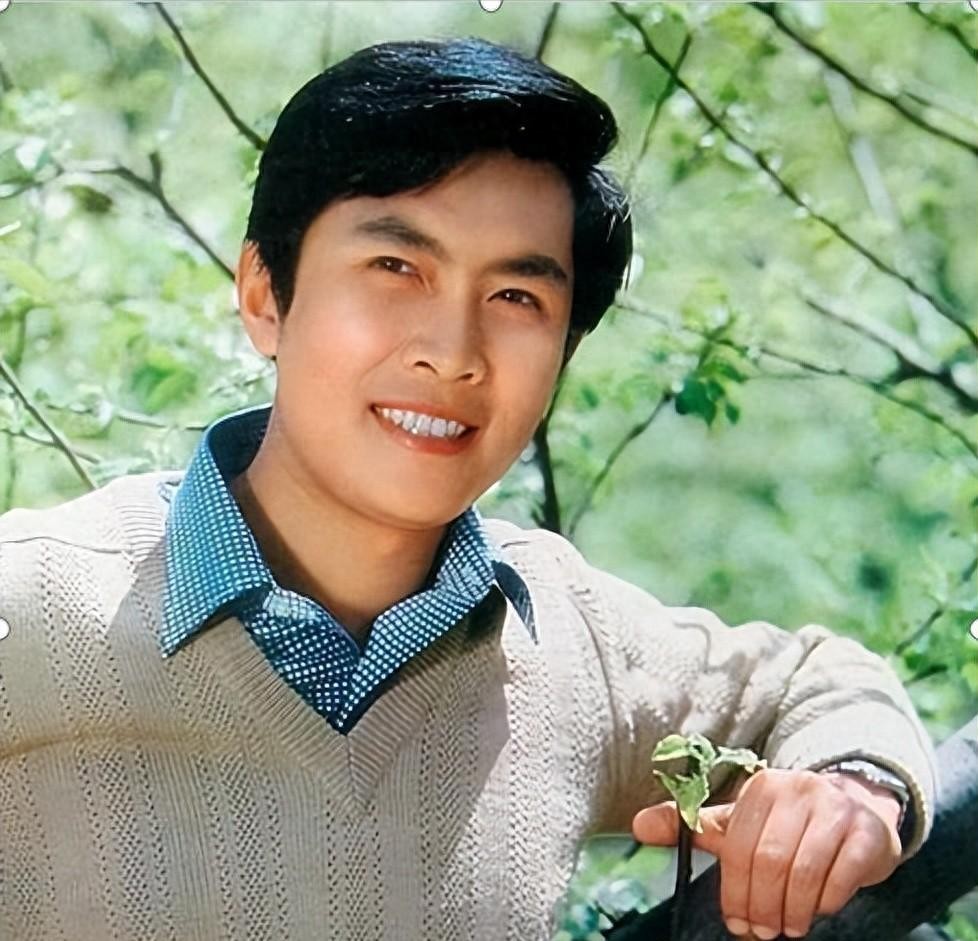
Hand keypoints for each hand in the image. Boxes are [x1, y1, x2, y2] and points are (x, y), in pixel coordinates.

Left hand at [632, 768, 902, 938]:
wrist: (856, 810)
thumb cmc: (787, 822)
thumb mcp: (740, 820)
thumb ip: (692, 824)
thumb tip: (638, 825)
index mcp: (761, 787)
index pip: (737, 845)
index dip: (733, 890)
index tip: (736, 922)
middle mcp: (798, 789)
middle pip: (770, 860)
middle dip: (762, 905)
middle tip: (762, 932)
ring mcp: (836, 808)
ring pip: (804, 872)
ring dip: (792, 910)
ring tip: (788, 927)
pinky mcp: (867, 832)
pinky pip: (841, 878)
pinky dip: (825, 902)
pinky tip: (816, 910)